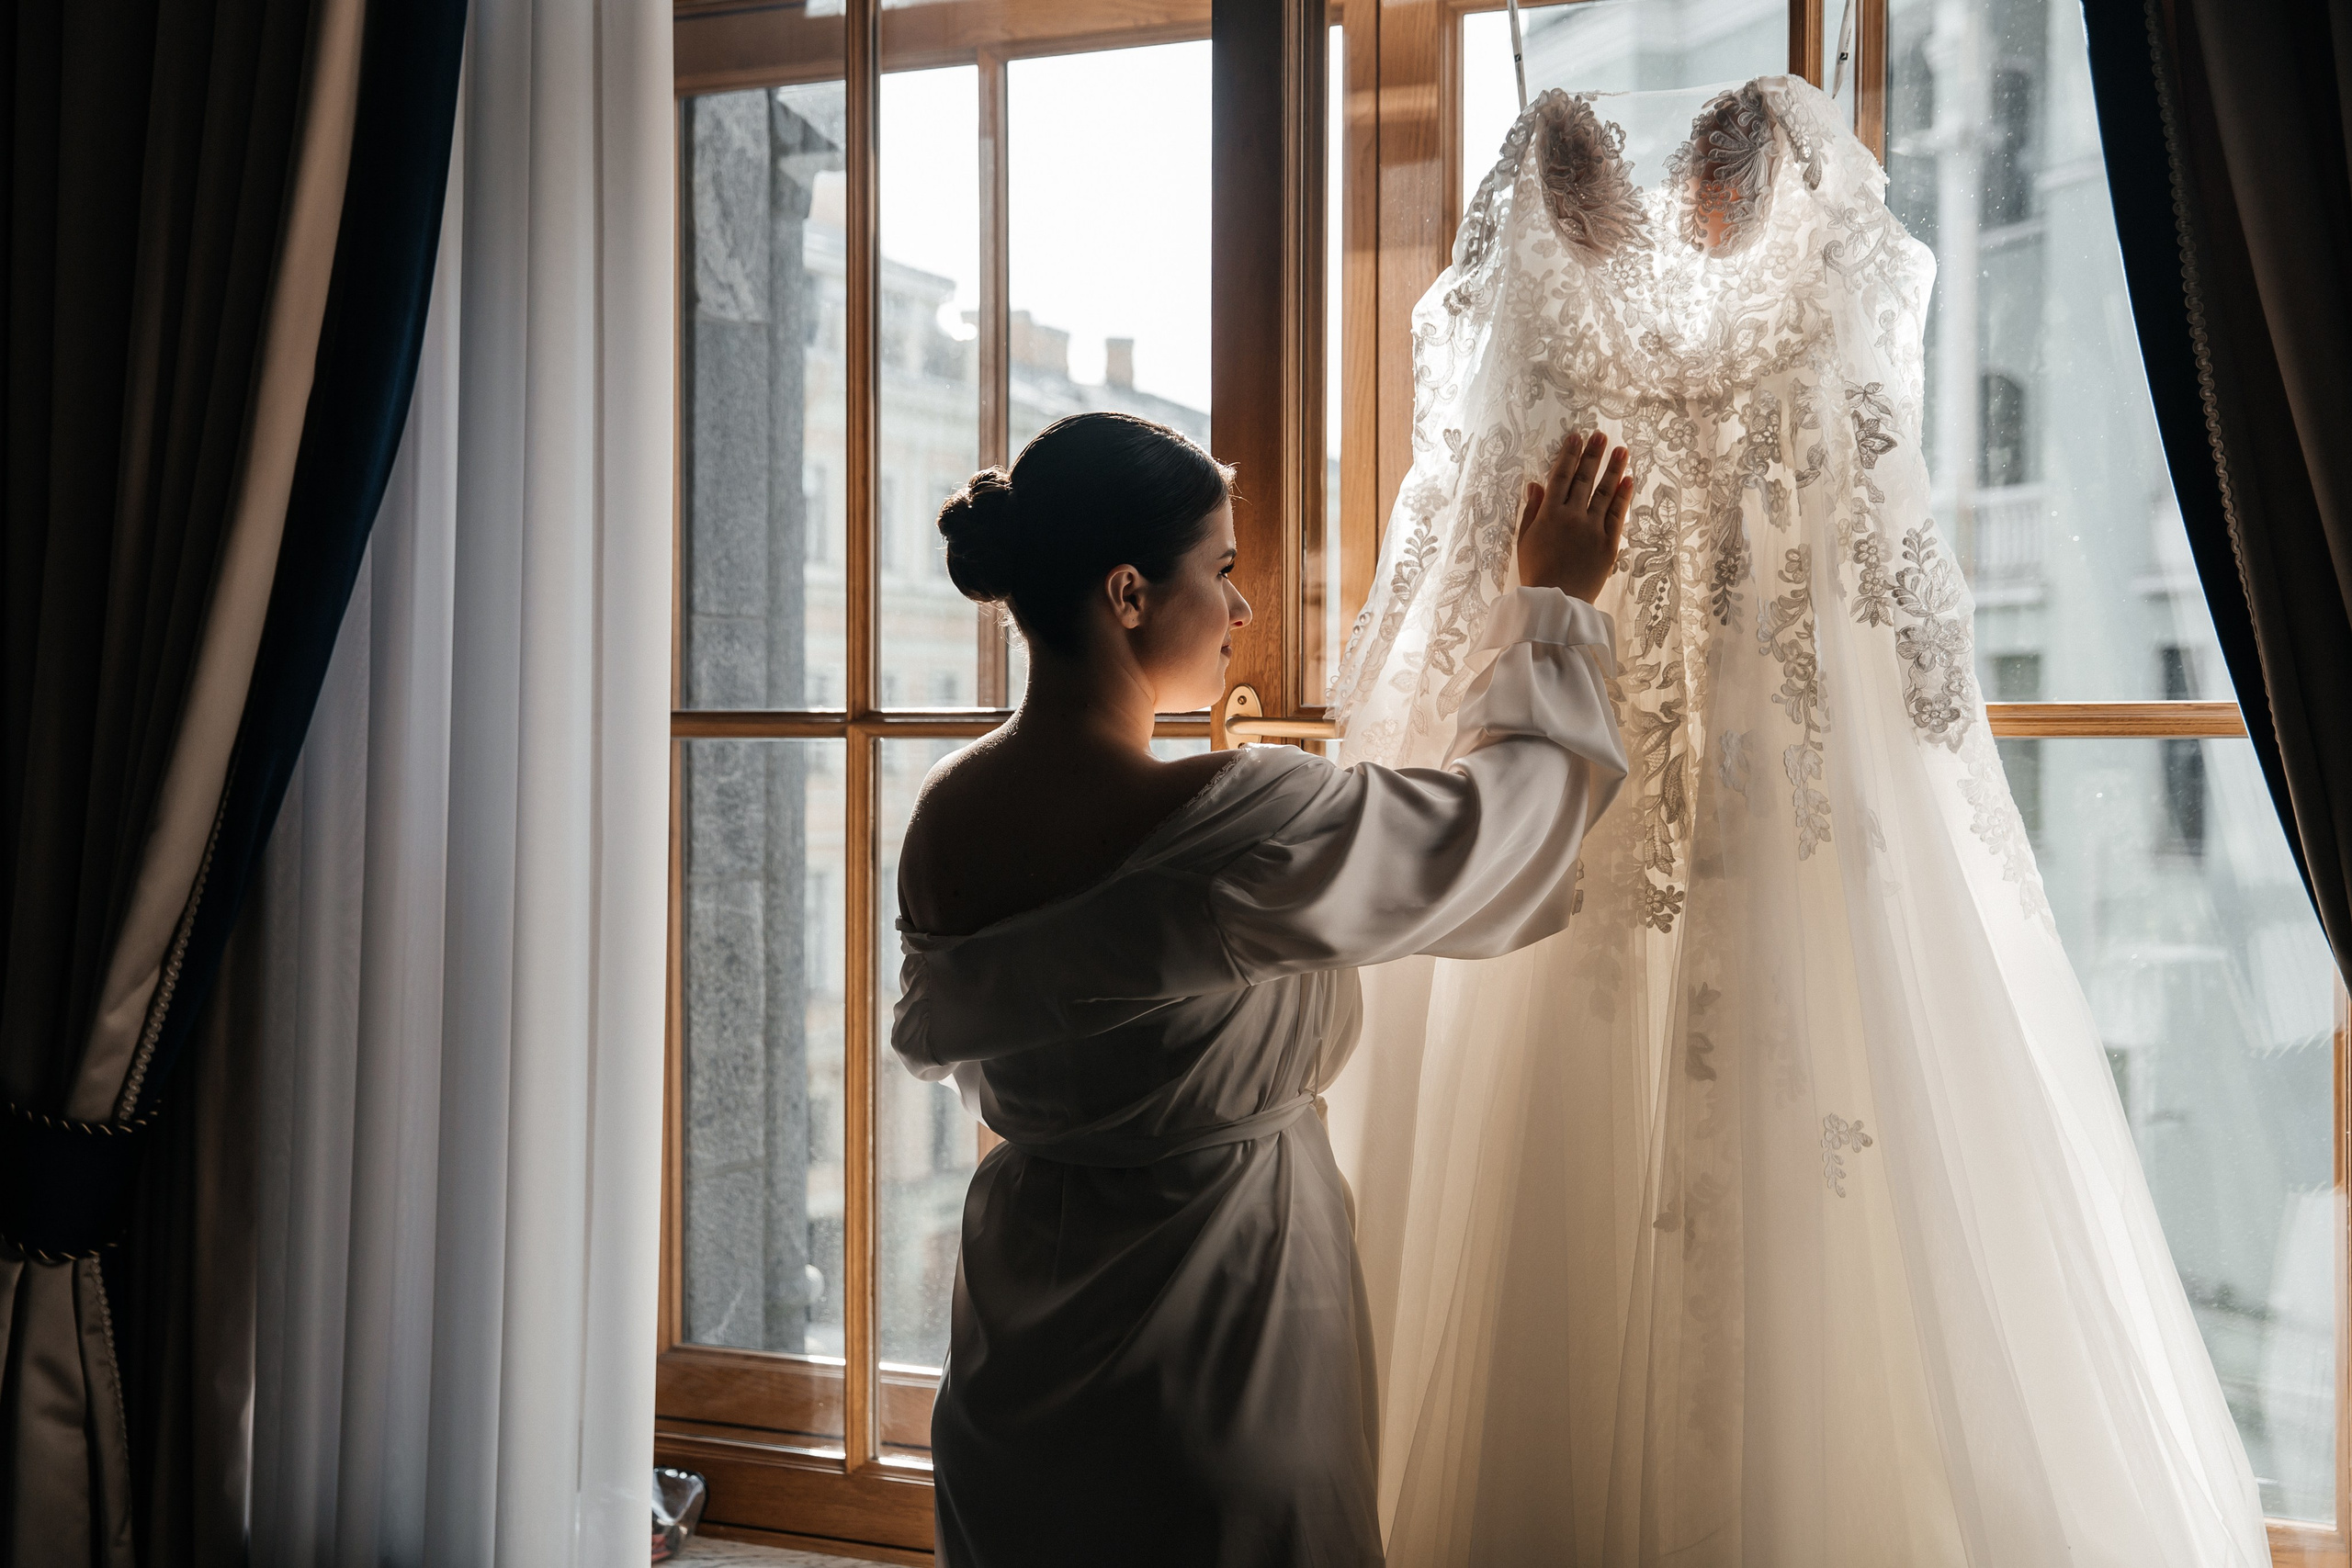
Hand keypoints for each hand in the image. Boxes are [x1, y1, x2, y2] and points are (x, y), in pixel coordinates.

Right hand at [1516, 430, 1631, 603]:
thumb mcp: (1525, 541)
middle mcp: (1572, 517)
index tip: (1576, 438)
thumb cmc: (1537, 574)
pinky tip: (1628, 479)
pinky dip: (1623, 495)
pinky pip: (1617, 514)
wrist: (1557, 602)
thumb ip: (1530, 512)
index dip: (1569, 456)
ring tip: (1621, 450)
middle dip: (1593, 455)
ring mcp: (1592, 529)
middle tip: (1601, 435)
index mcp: (1549, 515)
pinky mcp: (1608, 543)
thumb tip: (1535, 485)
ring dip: (1613, 468)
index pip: (1560, 477)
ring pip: (1605, 492)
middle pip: (1584, 479)